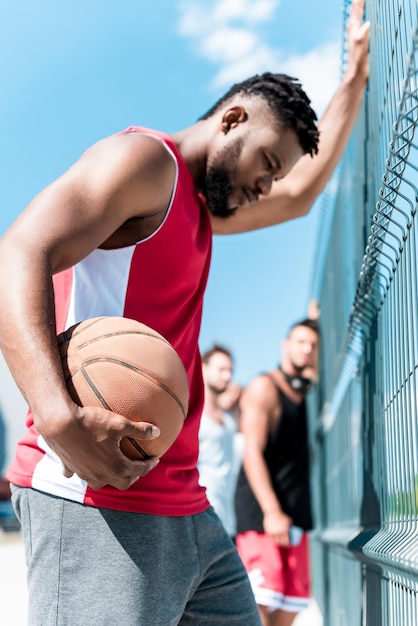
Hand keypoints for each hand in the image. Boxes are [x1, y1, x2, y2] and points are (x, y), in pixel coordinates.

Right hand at [37, 403, 160, 490]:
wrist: (60, 424)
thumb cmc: (91, 423)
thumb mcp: (120, 423)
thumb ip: (140, 430)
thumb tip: (157, 432)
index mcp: (116, 467)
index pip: (139, 470)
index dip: (149, 465)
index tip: (155, 459)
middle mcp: (101, 476)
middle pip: (122, 483)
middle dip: (133, 476)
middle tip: (138, 467)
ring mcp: (85, 474)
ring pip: (100, 483)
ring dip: (110, 478)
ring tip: (114, 468)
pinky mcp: (71, 468)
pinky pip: (78, 474)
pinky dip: (84, 471)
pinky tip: (85, 464)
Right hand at [263, 509, 292, 545]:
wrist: (273, 512)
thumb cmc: (282, 516)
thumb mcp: (289, 521)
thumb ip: (291, 527)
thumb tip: (293, 532)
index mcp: (284, 530)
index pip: (286, 541)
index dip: (288, 544)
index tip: (289, 545)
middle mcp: (278, 532)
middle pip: (281, 542)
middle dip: (283, 544)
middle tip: (285, 544)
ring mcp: (273, 532)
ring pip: (276, 541)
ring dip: (278, 542)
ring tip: (280, 542)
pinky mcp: (268, 531)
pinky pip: (271, 538)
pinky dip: (273, 539)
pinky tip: (275, 539)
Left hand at [345, 0, 369, 83]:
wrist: (354, 77)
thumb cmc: (357, 64)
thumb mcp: (360, 49)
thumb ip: (362, 36)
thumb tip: (366, 24)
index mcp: (354, 31)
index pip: (357, 12)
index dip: (359, 3)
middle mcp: (353, 33)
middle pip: (355, 13)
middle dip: (358, 4)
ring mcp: (355, 38)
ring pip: (356, 19)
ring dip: (358, 11)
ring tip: (359, 4)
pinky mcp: (359, 44)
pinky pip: (360, 27)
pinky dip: (361, 20)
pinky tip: (363, 23)